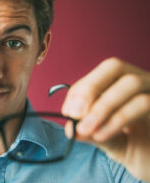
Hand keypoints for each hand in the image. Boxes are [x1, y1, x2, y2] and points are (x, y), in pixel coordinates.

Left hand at [62, 57, 149, 181]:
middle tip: (74, 114)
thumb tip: (69, 128)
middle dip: (89, 88)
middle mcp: (140, 80)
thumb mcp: (103, 137)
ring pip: (130, 83)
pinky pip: (142, 103)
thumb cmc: (129, 145)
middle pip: (114, 66)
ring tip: (85, 129)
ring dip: (102, 107)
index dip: (79, 91)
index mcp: (119, 82)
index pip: (96, 74)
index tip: (67, 113)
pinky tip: (101, 135)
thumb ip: (88, 131)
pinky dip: (116, 119)